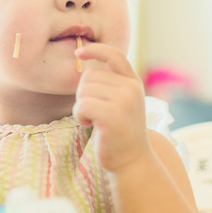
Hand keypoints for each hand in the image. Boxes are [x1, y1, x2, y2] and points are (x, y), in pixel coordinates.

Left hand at [73, 43, 149, 172]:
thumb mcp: (123, 101)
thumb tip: (87, 61)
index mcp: (133, 82)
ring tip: (94, 120)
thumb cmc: (120, 132)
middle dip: (84, 94)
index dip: (95, 50)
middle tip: (95, 112)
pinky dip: (79, 116)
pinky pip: (82, 105)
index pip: (114, 54)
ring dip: (81, 106)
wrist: (133, 162)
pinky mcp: (112, 116)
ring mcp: (124, 102)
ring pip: (83, 90)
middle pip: (89, 76)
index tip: (78, 52)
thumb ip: (112, 82)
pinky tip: (90, 125)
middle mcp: (131, 88)